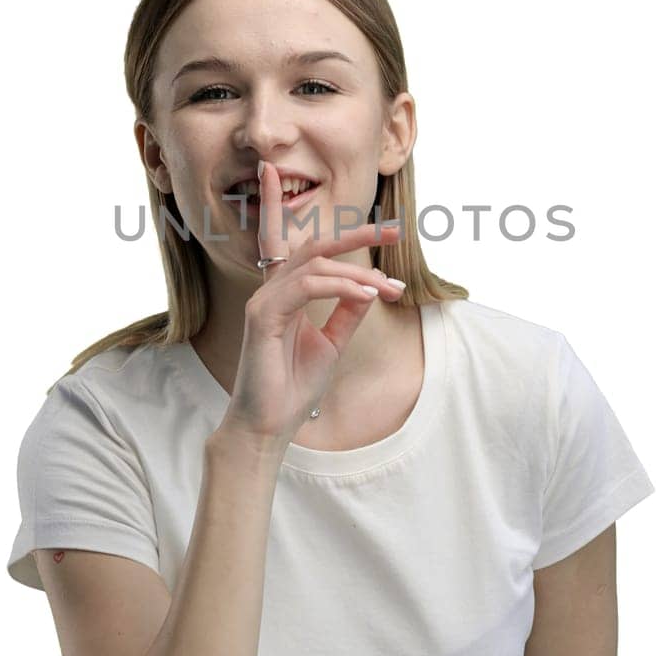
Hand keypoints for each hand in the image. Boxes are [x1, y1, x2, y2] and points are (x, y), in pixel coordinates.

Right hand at [220, 160, 405, 444]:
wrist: (270, 425)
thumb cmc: (293, 386)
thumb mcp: (333, 342)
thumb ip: (348, 311)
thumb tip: (372, 285)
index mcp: (286, 294)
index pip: (310, 249)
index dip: (345, 233)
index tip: (389, 230)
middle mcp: (272, 291)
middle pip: (314, 245)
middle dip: (355, 234)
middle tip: (393, 230)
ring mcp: (264, 301)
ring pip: (315, 265)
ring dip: (357, 273)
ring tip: (387, 288)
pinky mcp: (262, 316)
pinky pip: (306, 287)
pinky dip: (340, 287)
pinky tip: (365, 296)